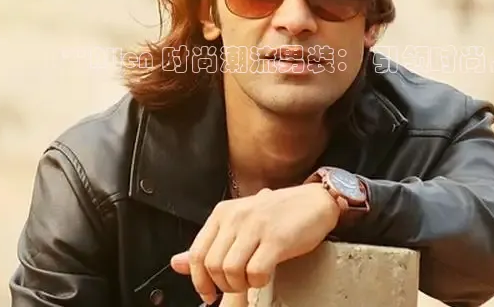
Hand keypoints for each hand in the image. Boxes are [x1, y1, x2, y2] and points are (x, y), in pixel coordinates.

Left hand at [170, 183, 339, 304]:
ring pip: (230, 270)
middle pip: (212, 265)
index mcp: (223, 213)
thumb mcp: (241, 224)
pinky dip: (258, 282)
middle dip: (222, 285)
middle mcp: (236, 217)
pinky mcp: (276, 239)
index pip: (196, 253)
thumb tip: (177, 263)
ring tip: (251, 281)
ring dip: (240, 285)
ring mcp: (256, 227)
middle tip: (237, 287)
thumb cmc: (281, 213)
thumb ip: (211, 243)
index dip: (199, 280)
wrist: (316, 200)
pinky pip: (255, 272)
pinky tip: (265, 276)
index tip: (208, 293)